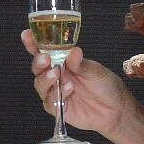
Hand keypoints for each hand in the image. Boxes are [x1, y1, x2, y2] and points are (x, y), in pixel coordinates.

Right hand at [23, 32, 139, 139]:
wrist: (115, 109)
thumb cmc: (106, 86)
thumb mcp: (96, 71)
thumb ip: (82, 64)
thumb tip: (73, 52)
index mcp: (64, 62)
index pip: (44, 51)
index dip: (33, 43)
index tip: (27, 34)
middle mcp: (57, 76)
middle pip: (38, 68)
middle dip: (38, 62)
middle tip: (45, 58)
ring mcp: (55, 92)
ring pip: (40, 84)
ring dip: (46, 79)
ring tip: (57, 74)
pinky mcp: (58, 107)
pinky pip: (49, 101)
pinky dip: (56, 95)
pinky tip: (68, 89)